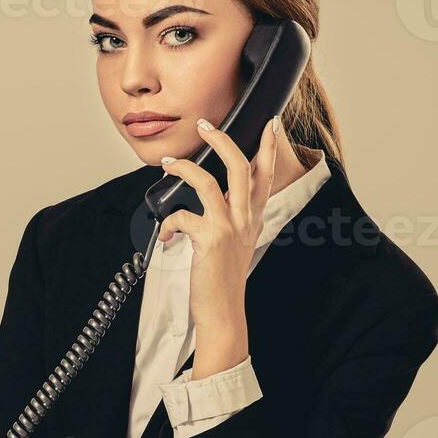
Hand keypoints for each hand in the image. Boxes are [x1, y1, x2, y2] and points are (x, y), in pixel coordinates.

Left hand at [157, 116, 281, 375]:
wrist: (224, 314)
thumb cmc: (223, 281)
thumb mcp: (236, 244)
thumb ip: (232, 219)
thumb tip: (214, 198)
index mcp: (253, 219)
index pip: (265, 176)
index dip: (268, 147)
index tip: (270, 123)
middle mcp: (245, 220)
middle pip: (240, 167)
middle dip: (222, 140)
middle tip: (205, 125)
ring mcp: (229, 229)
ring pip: (210, 182)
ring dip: (185, 169)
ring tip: (168, 164)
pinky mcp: (209, 240)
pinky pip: (183, 216)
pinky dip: (170, 222)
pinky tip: (167, 234)